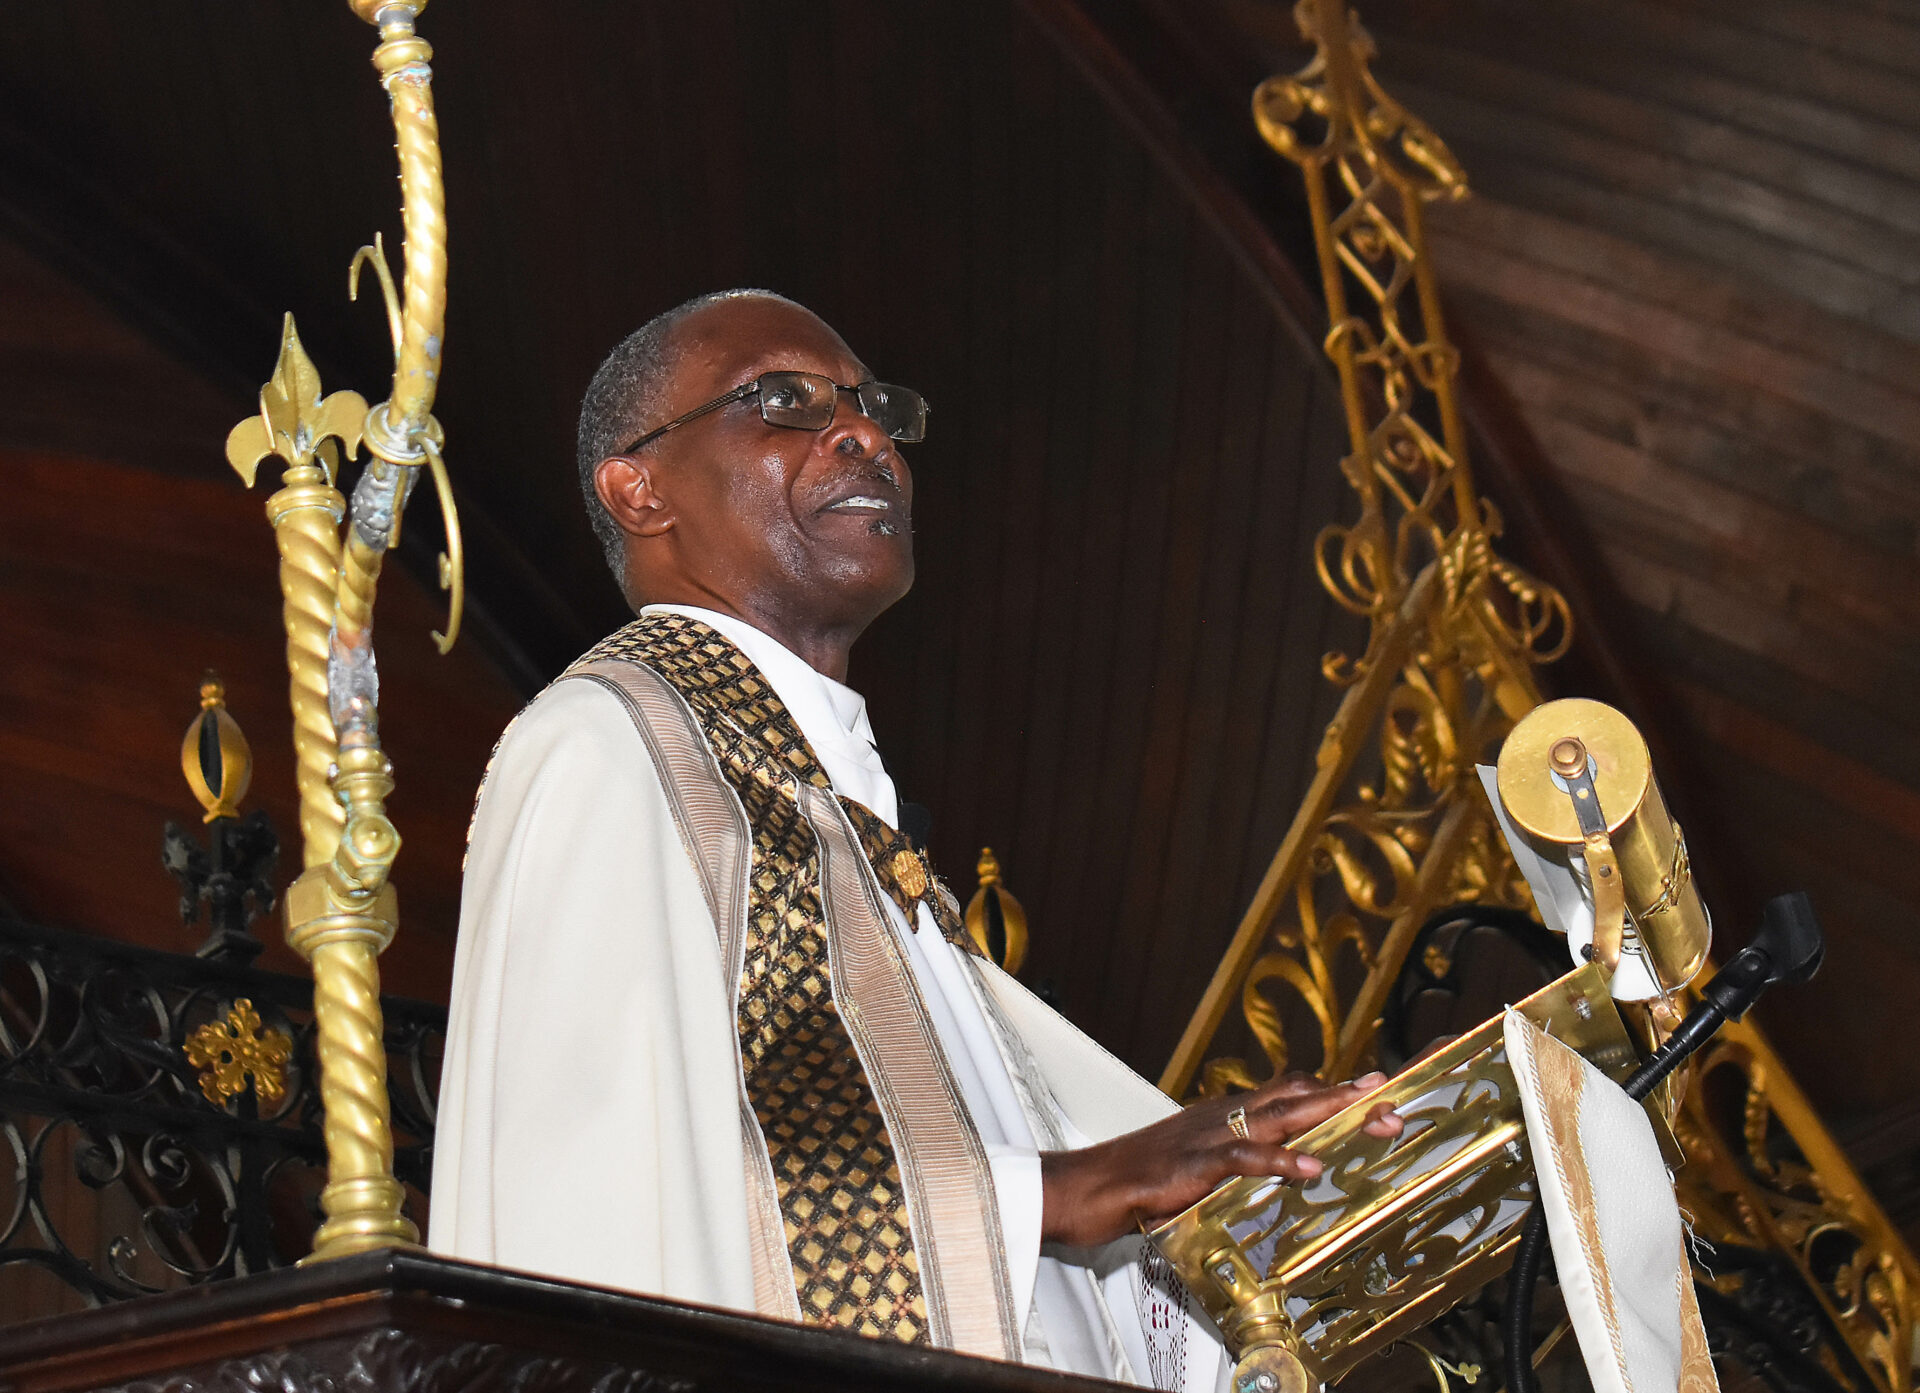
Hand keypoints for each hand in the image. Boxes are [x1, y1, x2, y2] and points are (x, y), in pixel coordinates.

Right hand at [1038, 1072, 1403, 1247]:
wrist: (1085, 1187)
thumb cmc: (1138, 1181)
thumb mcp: (1199, 1166)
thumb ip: (1235, 1164)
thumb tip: (1273, 1171)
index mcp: (1225, 1116)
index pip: (1288, 1094)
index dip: (1333, 1091)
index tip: (1377, 1088)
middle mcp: (1223, 1116)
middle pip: (1295, 1098)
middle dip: (1346, 1097)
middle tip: (1391, 1093)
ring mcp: (1208, 1137)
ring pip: (1279, 1116)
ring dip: (1329, 1112)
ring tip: (1370, 1112)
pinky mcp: (1192, 1164)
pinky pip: (1244, 1158)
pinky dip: (1279, 1159)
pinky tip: (1311, 1166)